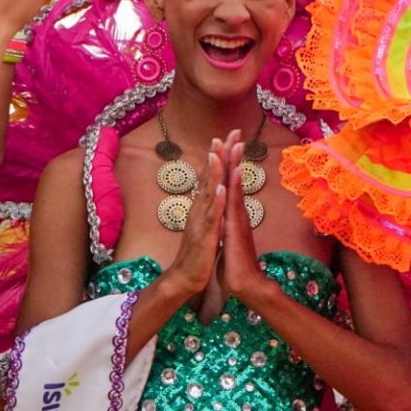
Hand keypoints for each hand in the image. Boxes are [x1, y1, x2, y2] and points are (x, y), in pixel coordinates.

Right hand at [161, 137, 231, 296]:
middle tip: (225, 134)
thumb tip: (214, 192)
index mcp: (201, 206)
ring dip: (213, 173)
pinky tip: (222, 189)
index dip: (216, 156)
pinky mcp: (206, 237)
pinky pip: (212, 218)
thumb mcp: (205, 225)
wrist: (185, 277)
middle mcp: (199, 209)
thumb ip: (208, 208)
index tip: (224, 136)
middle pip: (209, 178)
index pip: (209, 177)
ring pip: (208, 193)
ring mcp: (201, 222)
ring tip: (218, 153)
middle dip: (217, 155)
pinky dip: (217, 203)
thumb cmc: (198, 252)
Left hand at [216, 138, 276, 304]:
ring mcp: (237, 219)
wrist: (243, 283)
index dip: (228, 160)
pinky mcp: (234, 229)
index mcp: (232, 212)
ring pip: (234, 186)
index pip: (229, 181)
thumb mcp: (228, 237)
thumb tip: (228, 214)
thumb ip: (229, 223)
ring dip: (234, 164)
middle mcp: (236, 211)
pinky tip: (232, 174)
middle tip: (236, 130)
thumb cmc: (235, 262)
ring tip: (236, 143)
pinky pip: (232, 204)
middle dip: (234, 153)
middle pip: (234, 178)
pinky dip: (232, 188)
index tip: (229, 140)